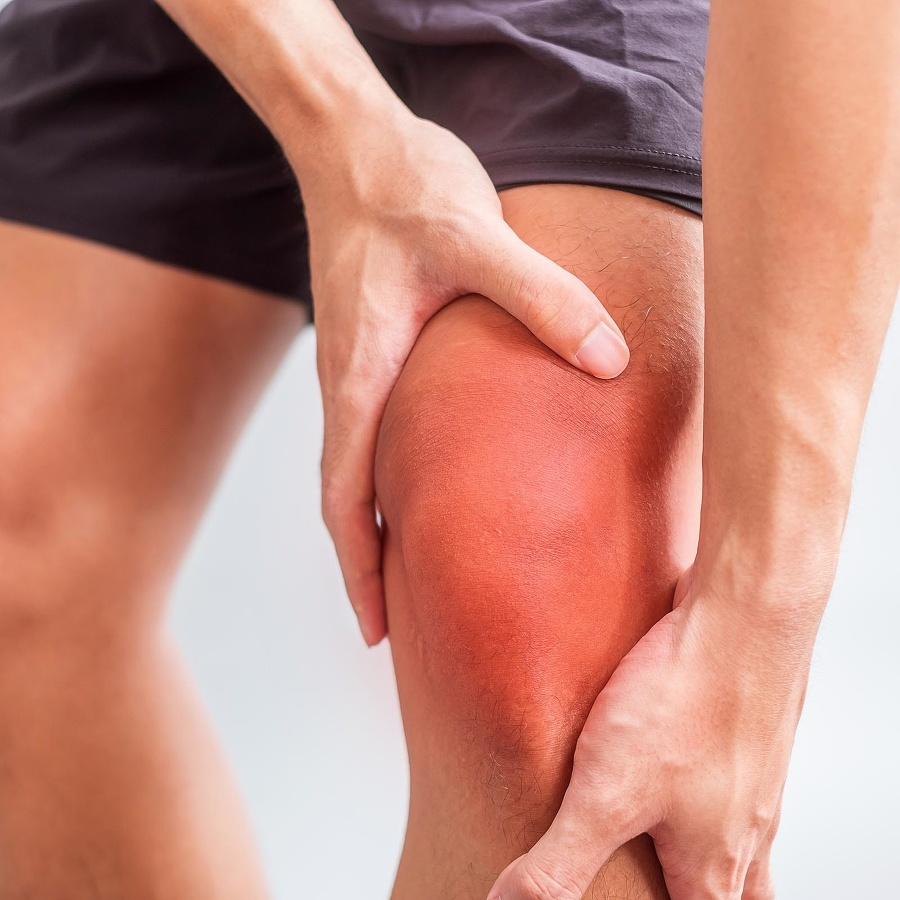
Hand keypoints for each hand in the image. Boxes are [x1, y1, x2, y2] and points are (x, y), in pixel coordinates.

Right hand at [293, 102, 630, 645]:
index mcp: (361, 377)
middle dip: (367, 570)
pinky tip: (429, 490)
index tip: (379, 633)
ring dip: (376, 530)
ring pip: (354, 473)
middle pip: (345, 503)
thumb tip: (609, 361)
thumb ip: (543, 297)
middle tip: (401, 631)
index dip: (360, 570)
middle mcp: (348, 385)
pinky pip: (372, 436)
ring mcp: (355, 369)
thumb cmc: (402, 189)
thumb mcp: (476, 238)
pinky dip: (388, 482)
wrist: (352, 145)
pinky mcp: (370, 350)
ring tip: (415, 579)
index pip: (346, 498)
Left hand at [487, 565, 819, 899]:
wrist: (744, 618)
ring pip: (735, 832)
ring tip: (661, 824)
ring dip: (703, 840)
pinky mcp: (745, 726)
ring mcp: (754, 775)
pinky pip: (731, 770)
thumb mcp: (606, 795)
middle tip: (663, 882)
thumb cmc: (685, 703)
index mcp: (714, 868)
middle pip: (734, 892)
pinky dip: (705, 779)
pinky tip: (671, 746)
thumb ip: (558, 864)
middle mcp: (746, 830)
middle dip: (693, 892)